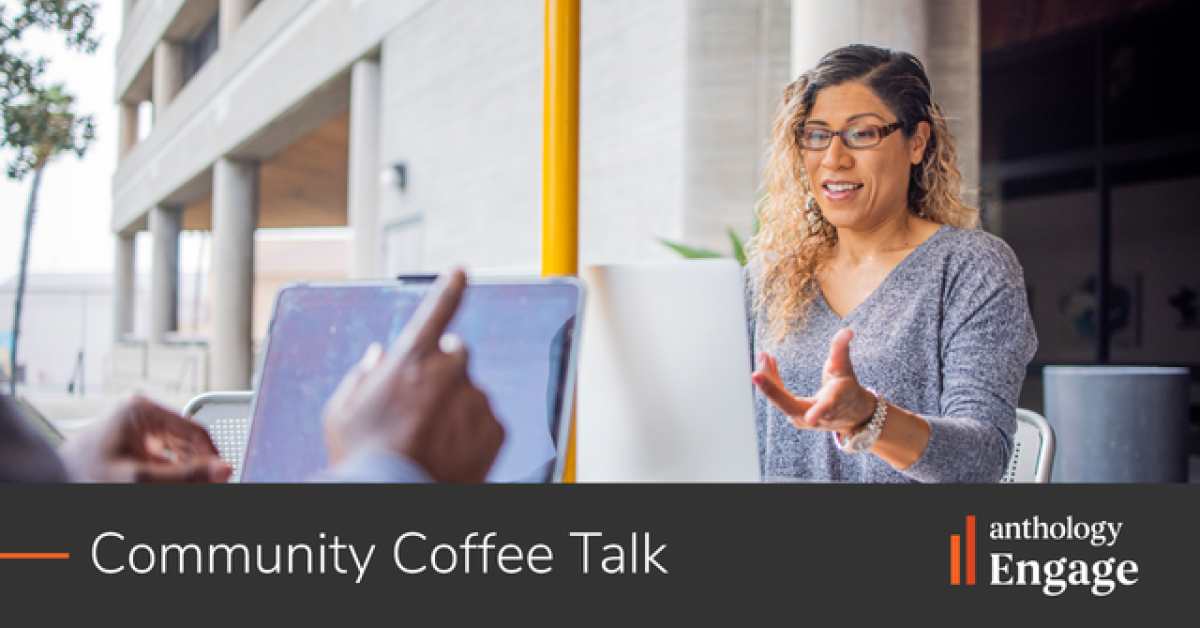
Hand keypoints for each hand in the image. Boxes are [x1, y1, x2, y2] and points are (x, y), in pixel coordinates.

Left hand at [59, 395, 231, 482]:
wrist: (48, 483)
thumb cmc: (80, 475)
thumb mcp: (137, 478)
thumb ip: (183, 475)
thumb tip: (223, 469)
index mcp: (141, 410)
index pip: (196, 431)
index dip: (213, 457)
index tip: (223, 479)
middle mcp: (142, 415)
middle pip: (189, 443)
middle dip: (198, 468)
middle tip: (211, 487)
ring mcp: (138, 431)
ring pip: (180, 454)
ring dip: (187, 474)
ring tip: (189, 486)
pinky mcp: (135, 446)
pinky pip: (166, 461)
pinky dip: (172, 476)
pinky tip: (175, 485)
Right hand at [322, 269, 504, 482]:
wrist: (396, 495)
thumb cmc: (363, 457)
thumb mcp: (341, 412)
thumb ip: (360, 376)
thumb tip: (377, 357)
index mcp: (412, 357)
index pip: (437, 310)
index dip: (450, 288)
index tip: (461, 272)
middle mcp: (449, 370)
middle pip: (457, 355)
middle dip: (444, 370)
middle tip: (424, 402)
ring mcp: (475, 399)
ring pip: (470, 394)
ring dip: (455, 408)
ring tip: (430, 440)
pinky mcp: (495, 429)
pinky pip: (485, 423)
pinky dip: (471, 435)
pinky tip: (447, 453)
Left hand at [752, 328, 876, 434]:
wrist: (848, 414)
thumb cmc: (847, 391)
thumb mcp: (846, 369)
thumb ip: (841, 350)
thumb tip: (846, 331)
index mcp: (834, 403)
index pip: (827, 407)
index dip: (819, 412)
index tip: (811, 417)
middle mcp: (817, 416)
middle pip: (791, 406)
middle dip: (772, 390)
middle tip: (757, 374)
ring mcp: (803, 419)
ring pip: (781, 401)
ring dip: (769, 380)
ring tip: (763, 357)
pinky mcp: (794, 415)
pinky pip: (779, 399)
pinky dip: (772, 382)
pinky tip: (768, 363)